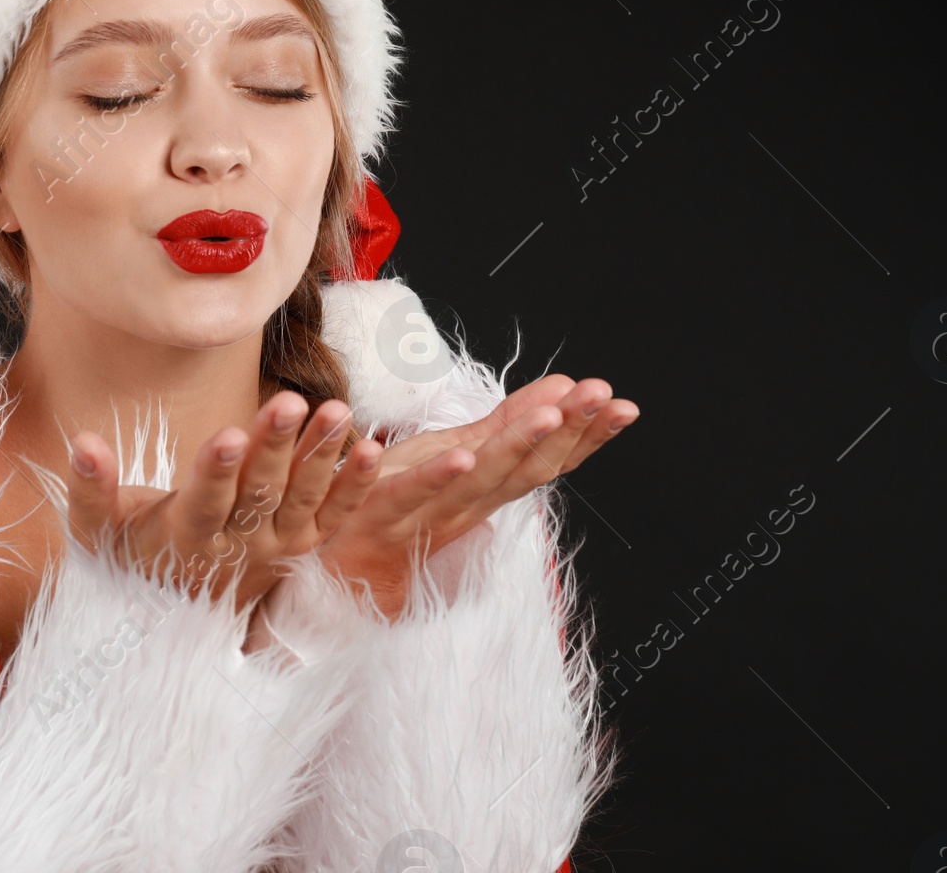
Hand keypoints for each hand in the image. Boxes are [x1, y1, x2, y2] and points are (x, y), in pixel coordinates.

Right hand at [64, 391, 384, 609]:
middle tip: (290, 400)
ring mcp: (275, 546)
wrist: (174, 615)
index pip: (204, 501)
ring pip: (302, 498)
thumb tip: (82, 442)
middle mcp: (237, 546)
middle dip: (274, 445)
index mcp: (186, 537)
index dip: (216, 470)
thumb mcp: (98, 530)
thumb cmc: (130, 557)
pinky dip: (354, 486)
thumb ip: (90, 488)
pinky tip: (374, 450)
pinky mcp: (302, 545)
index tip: (227, 434)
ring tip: (339, 410)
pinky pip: (334, 515)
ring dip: (321, 453)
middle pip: (259, 492)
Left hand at [304, 375, 638, 617]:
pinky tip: (462, 454)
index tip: (622, 405)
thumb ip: (506, 426)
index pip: (546, 461)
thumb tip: (561, 390)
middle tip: (605, 399)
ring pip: (480, 481)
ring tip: (551, 415)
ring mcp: (426, 511)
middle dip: (569, 433)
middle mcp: (465, 505)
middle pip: (526, 469)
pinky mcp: (380, 512)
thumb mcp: (455, 452)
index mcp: (484, 490)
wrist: (324, 557)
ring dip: (518, 447)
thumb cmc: (390, 499)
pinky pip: (412, 494)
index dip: (586, 435)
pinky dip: (438, 475)